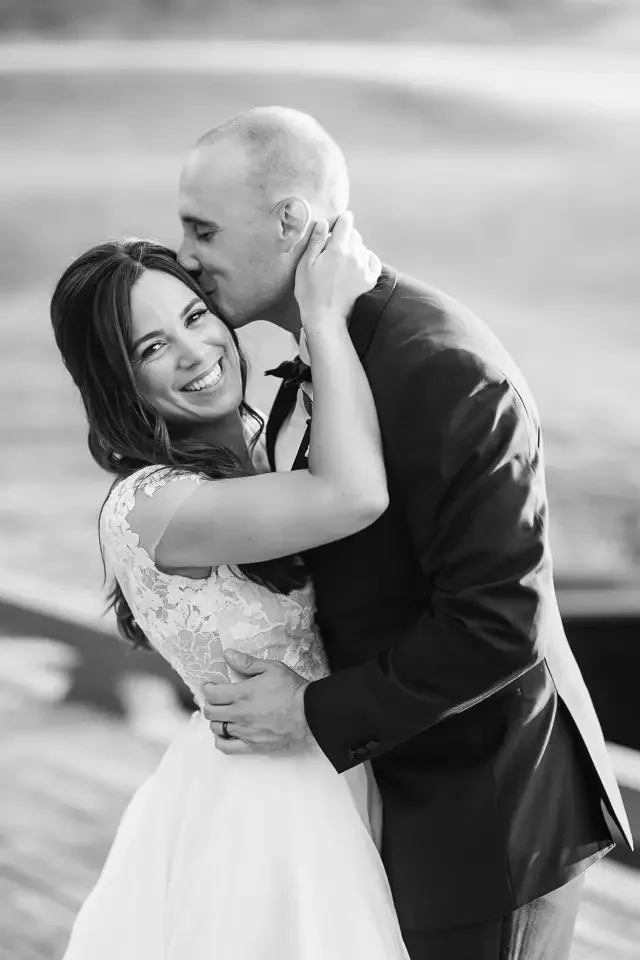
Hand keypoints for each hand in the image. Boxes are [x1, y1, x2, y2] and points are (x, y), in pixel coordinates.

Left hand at [202, 650, 310, 754]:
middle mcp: (240, 714)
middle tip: (216, 700)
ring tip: (223, 715)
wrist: (309, 713)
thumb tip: (227, 654)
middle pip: (211, 712)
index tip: (209, 686)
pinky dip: (220, 740)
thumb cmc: (292, 688)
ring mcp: (245, 732)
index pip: (213, 694)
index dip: (207, 688)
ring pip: (216, 728)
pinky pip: (226, 747)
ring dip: (216, 720)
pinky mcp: (252, 746)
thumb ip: (247, 662)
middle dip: (210, 704)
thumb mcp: (271, 668)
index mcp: (243, 693)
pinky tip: (224, 734)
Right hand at [294, 212, 380, 331]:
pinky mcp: (369, 280)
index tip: (338, 222)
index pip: (346, 223)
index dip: (342, 219)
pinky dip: (367, 258)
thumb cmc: (310, 291)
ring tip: (343, 259)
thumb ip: (316, 241)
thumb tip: (323, 222)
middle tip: (334, 246)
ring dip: (355, 248)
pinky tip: (359, 262)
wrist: (324, 317)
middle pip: (355, 234)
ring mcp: (364, 268)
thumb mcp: (305, 264)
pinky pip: (374, 261)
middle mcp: (354, 255)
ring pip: (363, 247)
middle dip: (345, 235)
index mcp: (337, 249)